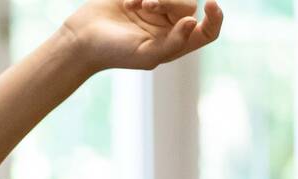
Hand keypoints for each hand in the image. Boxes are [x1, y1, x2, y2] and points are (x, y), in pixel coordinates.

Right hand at [59, 0, 222, 72]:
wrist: (81, 37)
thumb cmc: (112, 52)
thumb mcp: (145, 55)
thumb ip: (173, 43)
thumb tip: (193, 23)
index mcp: (175, 44)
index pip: (207, 32)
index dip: (216, 18)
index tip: (211, 4)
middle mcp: (168, 25)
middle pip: (188, 6)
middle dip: (170, 1)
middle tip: (148, 5)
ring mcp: (155, 9)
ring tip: (136, 3)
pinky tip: (127, 2)